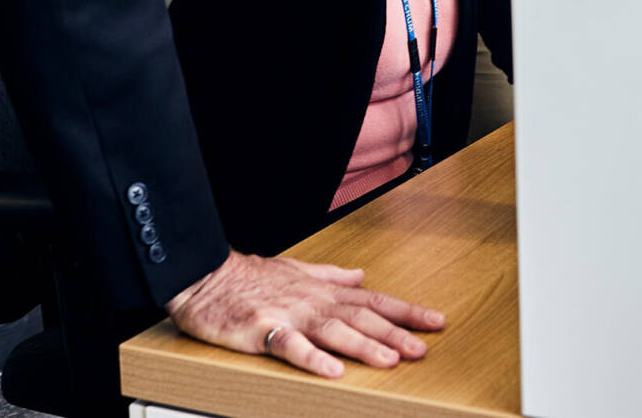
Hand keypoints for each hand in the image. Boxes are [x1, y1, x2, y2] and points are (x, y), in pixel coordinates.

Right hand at [164, 251, 444, 378]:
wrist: (205, 276)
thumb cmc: (249, 278)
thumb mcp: (296, 270)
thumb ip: (331, 275)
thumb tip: (360, 276)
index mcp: (322, 291)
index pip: (373, 301)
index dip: (405, 312)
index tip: (435, 321)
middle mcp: (312, 302)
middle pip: (360, 318)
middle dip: (395, 333)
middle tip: (423, 348)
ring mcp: (288, 315)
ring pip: (332, 331)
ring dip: (362, 346)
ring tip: (389, 360)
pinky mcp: (262, 329)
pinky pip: (290, 345)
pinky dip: (312, 358)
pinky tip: (331, 370)